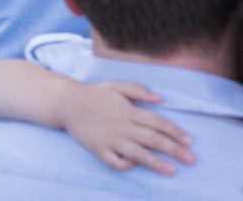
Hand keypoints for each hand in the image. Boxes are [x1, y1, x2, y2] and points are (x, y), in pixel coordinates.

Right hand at [60, 79, 192, 174]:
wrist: (66, 103)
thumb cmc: (94, 94)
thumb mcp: (116, 85)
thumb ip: (138, 90)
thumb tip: (159, 98)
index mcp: (128, 110)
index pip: (157, 122)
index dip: (175, 131)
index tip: (189, 141)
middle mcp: (121, 126)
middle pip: (153, 139)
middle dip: (174, 150)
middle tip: (191, 160)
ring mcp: (110, 139)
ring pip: (138, 154)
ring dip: (157, 163)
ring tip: (172, 171)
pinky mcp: (99, 149)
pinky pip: (116, 162)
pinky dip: (127, 165)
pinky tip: (135, 164)